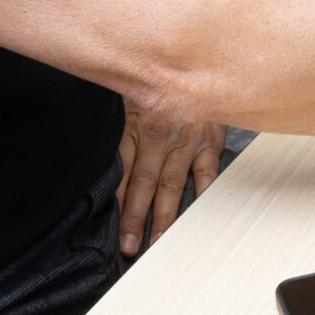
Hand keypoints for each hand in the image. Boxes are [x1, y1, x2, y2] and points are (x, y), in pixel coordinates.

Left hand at [116, 100, 226, 255]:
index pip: (122, 169)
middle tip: (129, 245)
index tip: (110, 227)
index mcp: (134, 126)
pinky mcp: (210, 142)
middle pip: (144, 181)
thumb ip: (122, 140)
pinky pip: (206, 173)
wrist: (195, 69)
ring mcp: (186, 139)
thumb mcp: (132, 108)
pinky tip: (197, 216)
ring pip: (172, 182)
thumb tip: (104, 178)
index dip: (116, 200)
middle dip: (135, 216)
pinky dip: (202, 195)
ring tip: (157, 240)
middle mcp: (158, 133)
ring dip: (164, 215)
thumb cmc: (157, 96)